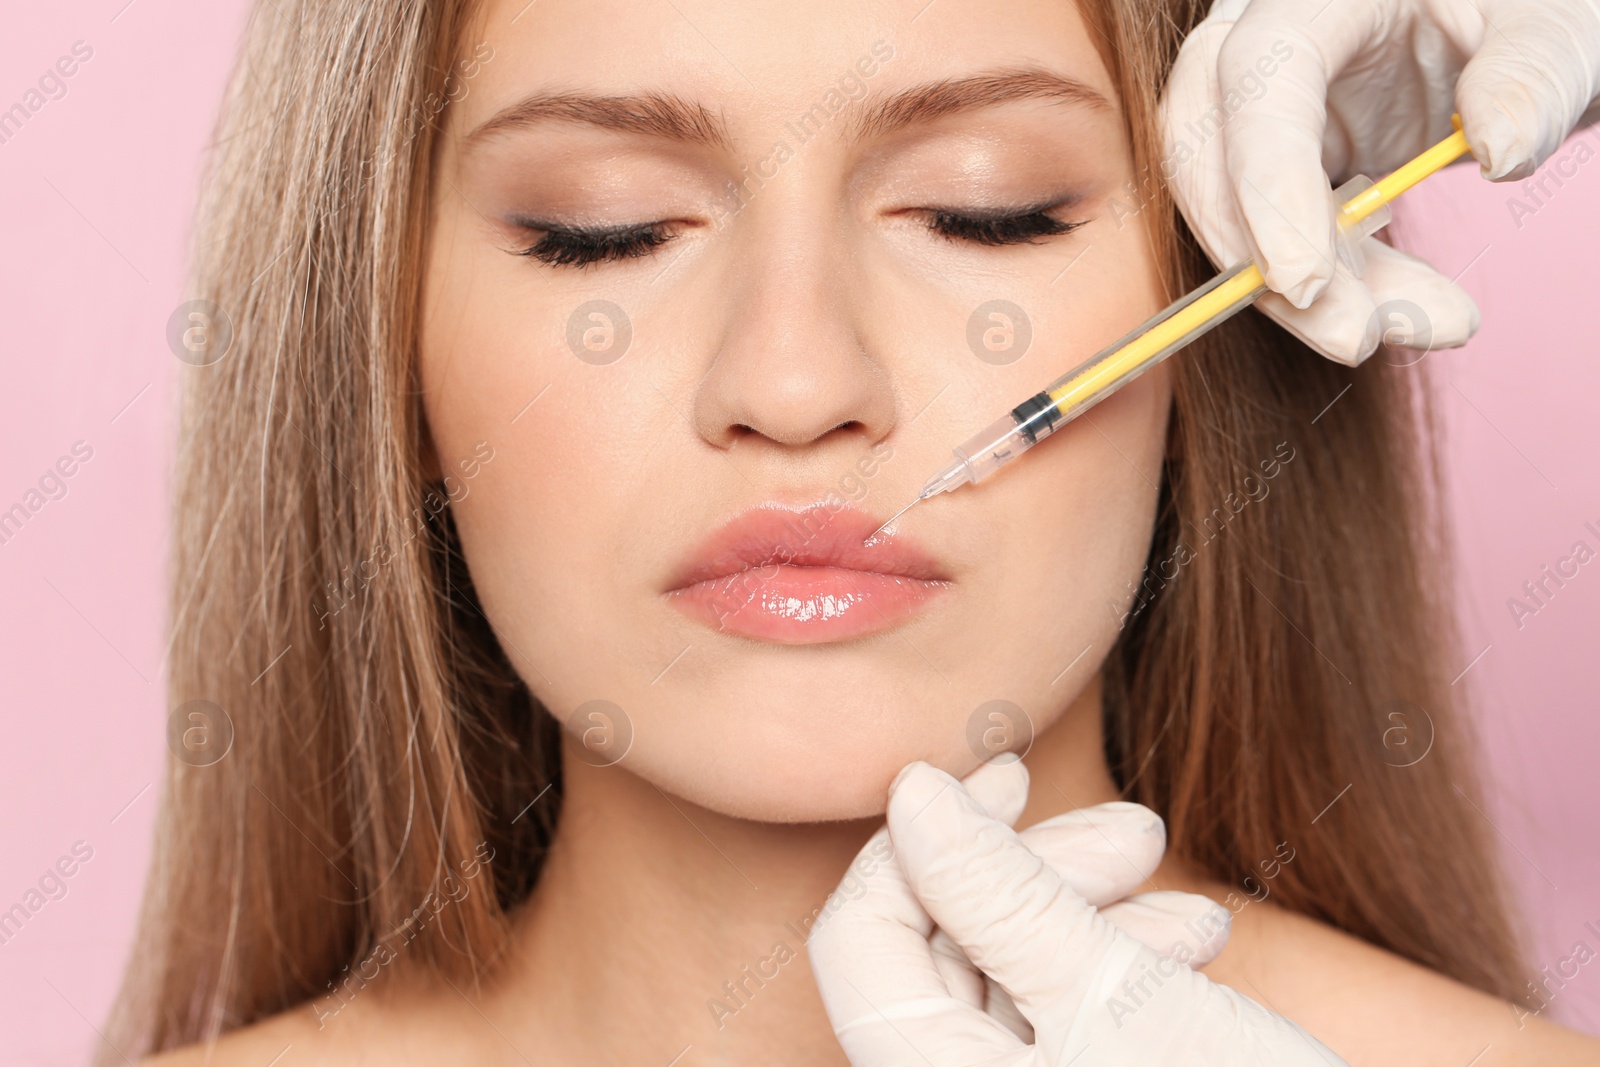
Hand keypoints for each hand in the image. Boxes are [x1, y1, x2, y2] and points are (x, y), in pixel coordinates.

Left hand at [808, 759, 1346, 1064]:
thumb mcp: (1117, 997)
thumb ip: (1000, 893)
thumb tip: (914, 793)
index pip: (858, 941)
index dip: (919, 843)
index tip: (1002, 777)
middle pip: (939, 951)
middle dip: (1036, 873)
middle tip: (1136, 835)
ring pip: (1005, 978)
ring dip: (1093, 915)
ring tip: (1195, 909)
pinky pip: (1055, 1020)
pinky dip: (1116, 969)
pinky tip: (1197, 947)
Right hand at [1160, 0, 1599, 363]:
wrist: (1516, 26)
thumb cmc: (1532, 4)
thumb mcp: (1563, 19)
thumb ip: (1534, 73)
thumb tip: (1499, 151)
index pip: (1258, 77)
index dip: (1265, 181)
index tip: (1304, 281)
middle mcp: (1270, 45)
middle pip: (1208, 155)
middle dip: (1265, 261)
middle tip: (1353, 336)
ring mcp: (1271, 110)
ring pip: (1239, 214)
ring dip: (1313, 295)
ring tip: (1430, 325)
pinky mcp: (1286, 164)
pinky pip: (1278, 239)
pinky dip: (1336, 289)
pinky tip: (1410, 308)